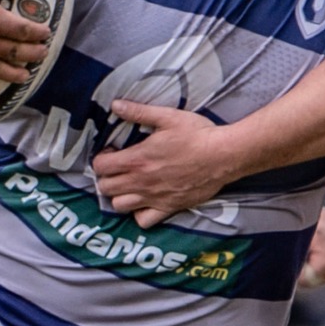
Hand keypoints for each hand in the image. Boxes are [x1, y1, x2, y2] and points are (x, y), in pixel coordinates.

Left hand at [92, 100, 238, 223]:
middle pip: (105, 188)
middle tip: (119, 169)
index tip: (113, 152)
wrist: (224, 156)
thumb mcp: (167, 116)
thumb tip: (115, 104)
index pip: (100, 167)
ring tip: (128, 185)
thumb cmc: (197, 134)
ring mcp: (154, 197)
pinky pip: (143, 221)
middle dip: (106, 177)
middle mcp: (141, 182)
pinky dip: (139, 214)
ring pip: (119, 206)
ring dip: (119, 196)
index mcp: (138, 159)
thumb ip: (138, 112)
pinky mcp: (169, 207)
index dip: (101, 159)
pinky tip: (144, 202)